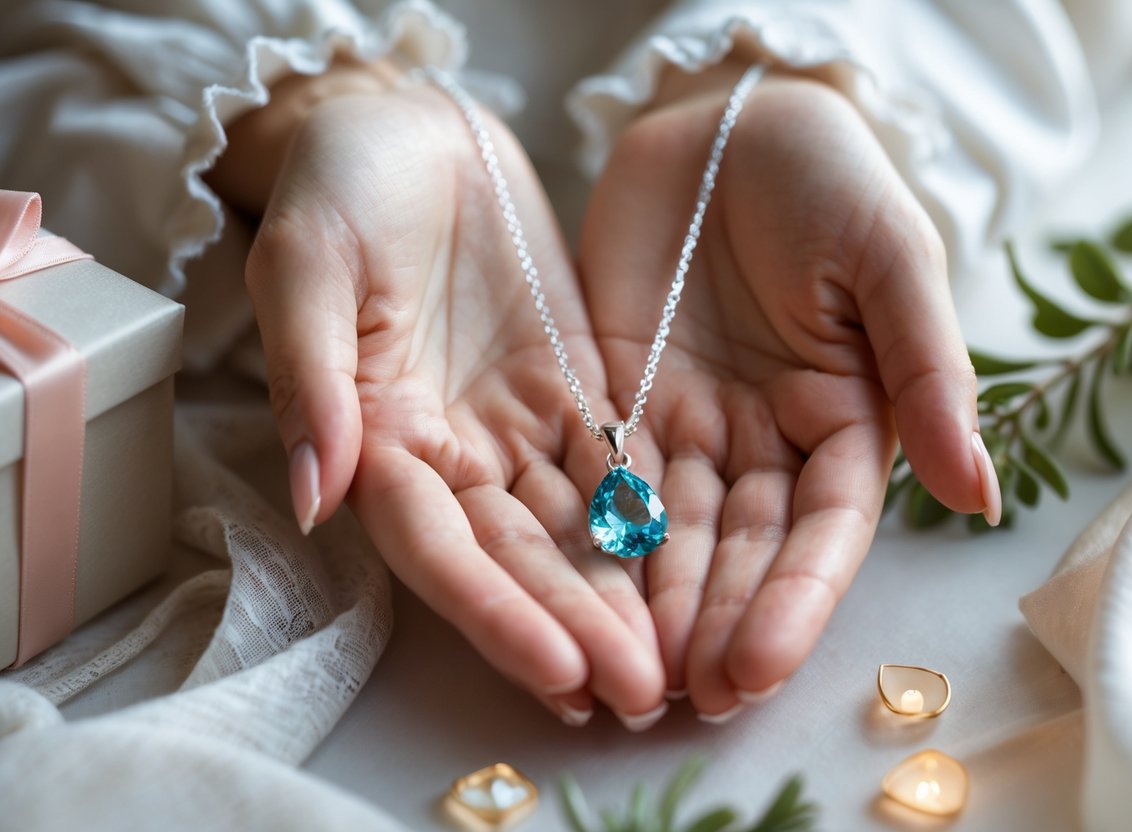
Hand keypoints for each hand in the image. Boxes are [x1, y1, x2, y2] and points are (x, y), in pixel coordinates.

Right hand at [221, 73, 666, 726]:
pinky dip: (650, 517)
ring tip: (680, 660)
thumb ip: (313, 377)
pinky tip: (695, 567)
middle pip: (516, 554)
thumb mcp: (309, 263)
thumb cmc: (341, 186)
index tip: (561, 670)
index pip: (437, 545)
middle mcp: (451, 449)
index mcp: (378, 432)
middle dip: (575, 626)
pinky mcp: (571, 391)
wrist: (409, 129)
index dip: (494, 612)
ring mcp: (515, 424)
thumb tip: (315, 494)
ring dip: (622, 595)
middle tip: (643, 692)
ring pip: (575, 524)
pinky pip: (616, 462)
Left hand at [578, 61, 997, 718]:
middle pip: (738, 547)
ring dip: (647, 602)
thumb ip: (929, 377)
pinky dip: (590, 534)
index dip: (790, 601)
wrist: (731, 118)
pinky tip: (568, 592)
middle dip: (712, 623)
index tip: (757, 668)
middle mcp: (766, 440)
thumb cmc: (832, 179)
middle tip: (675, 698)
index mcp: (844, 420)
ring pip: (667, 530)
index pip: (819, 530)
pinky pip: (601, 475)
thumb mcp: (894, 265)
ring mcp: (690, 425)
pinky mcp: (618, 398)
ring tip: (621, 674)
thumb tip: (979, 497)